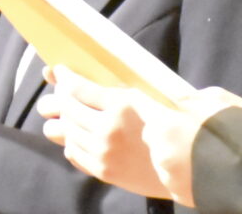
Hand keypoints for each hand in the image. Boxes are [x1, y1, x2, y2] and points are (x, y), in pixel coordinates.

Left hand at [38, 67, 241, 204]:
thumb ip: (119, 89)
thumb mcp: (149, 97)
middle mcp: (108, 127)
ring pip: (65, 131)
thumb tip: (90, 76)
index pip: (78, 87)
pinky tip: (78, 136)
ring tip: (63, 117)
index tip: (59, 71)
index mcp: (122, 104)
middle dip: (56, 98)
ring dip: (60, 121)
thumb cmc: (172, 125)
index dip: (64, 77)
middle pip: (67, 108)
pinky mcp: (103, 170)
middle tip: (55, 94)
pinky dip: (71, 142)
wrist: (186, 166)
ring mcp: (104, 151)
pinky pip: (73, 152)